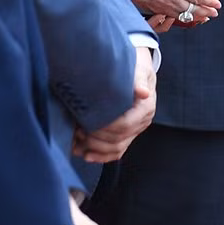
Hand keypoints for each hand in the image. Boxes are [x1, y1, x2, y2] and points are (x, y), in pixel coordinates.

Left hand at [74, 46, 155, 162]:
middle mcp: (142, 122)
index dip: (106, 127)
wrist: (138, 71)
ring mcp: (135, 130)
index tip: (87, 124)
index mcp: (146, 108)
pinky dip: (101, 156)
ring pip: (116, 148)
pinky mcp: (127, 134)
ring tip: (77, 143)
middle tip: (77, 131)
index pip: (125, 125)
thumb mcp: (138, 70)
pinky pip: (116, 151)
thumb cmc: (136, 69)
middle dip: (96, 138)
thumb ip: (139, 80)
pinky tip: (86, 155)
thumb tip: (144, 92)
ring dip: (96, 149)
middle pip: (119, 139)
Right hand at [125, 0, 220, 25]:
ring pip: (182, 15)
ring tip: (202, 18)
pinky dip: (179, 19)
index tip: (218, 5)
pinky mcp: (153, 8)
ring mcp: (161, 5)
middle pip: (192, 9)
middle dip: (205, 12)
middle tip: (214, 14)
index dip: (210, 2)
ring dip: (194, 17)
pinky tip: (181, 18)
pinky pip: (170, 17)